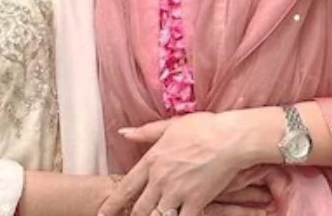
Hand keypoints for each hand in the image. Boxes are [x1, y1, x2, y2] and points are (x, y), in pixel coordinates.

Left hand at [98, 114, 257, 215]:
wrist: (230, 138)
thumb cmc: (203, 128)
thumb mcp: (170, 125)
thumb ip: (145, 132)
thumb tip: (123, 132)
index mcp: (151, 160)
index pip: (124, 188)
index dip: (111, 205)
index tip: (102, 214)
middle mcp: (160, 179)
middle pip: (138, 208)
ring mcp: (177, 192)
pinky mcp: (195, 202)